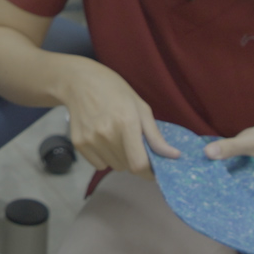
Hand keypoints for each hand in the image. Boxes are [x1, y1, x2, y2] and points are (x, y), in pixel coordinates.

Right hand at [58, 58, 172, 173]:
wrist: (79, 82)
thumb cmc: (114, 91)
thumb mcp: (141, 107)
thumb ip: (155, 136)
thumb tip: (174, 156)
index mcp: (126, 123)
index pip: (139, 164)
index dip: (149, 171)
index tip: (153, 169)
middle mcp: (106, 134)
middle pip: (127, 167)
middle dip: (134, 159)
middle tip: (132, 143)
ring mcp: (90, 140)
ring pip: (113, 166)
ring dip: (120, 158)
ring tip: (116, 137)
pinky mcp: (78, 144)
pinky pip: (98, 164)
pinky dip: (104, 157)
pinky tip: (102, 139)